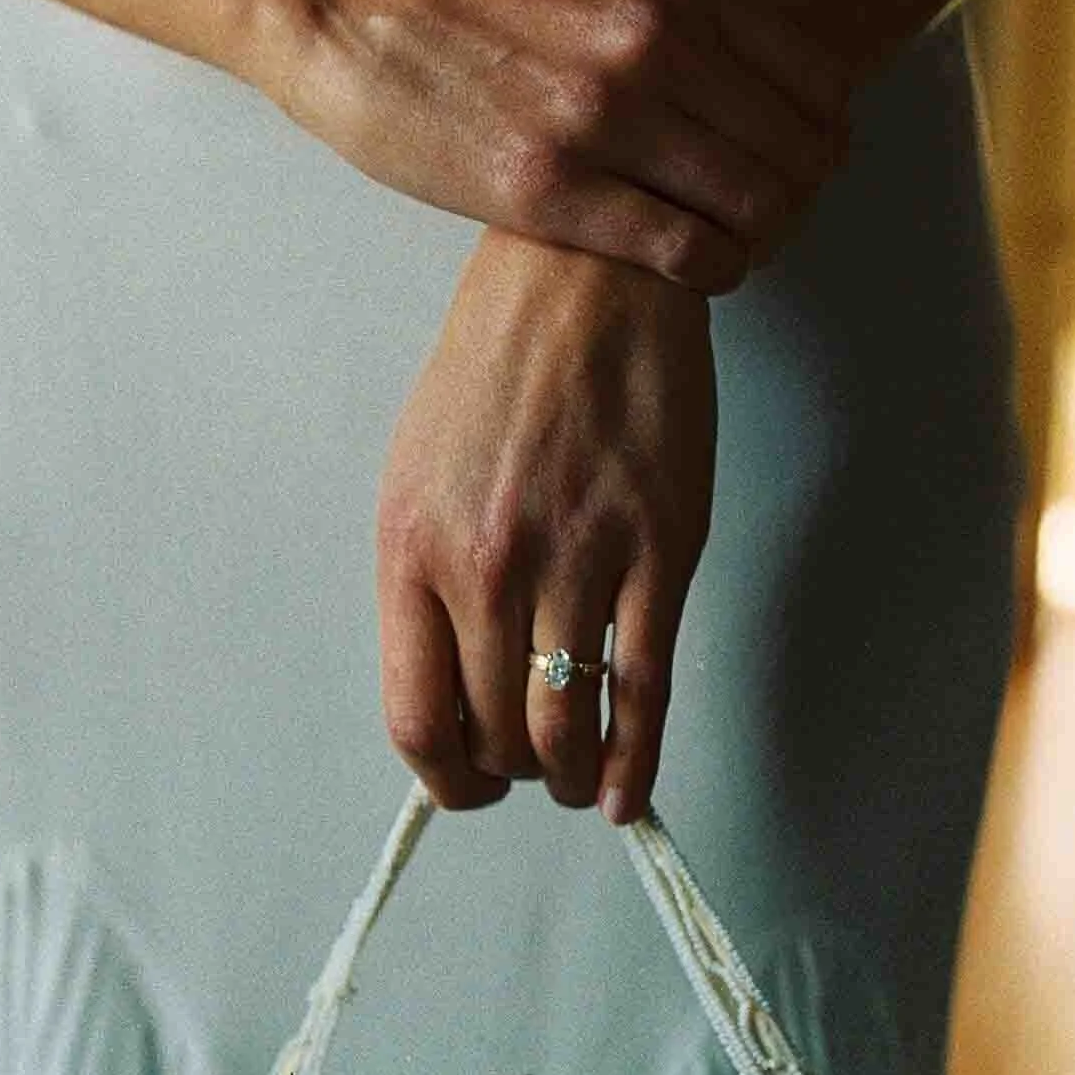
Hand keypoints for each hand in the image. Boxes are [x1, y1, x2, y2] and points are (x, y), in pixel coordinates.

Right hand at [259, 0, 853, 296]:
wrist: (353, 18)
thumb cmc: (478, 10)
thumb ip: (692, 20)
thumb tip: (777, 87)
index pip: (824, 87)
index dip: (820, 143)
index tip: (788, 168)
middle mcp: (656, 43)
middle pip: (802, 155)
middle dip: (796, 202)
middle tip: (759, 223)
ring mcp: (607, 116)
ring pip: (759, 207)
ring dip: (756, 242)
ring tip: (723, 247)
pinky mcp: (554, 189)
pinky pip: (690, 252)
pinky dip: (711, 273)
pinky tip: (686, 270)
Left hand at [375, 226, 715, 823]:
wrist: (587, 281)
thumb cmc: (498, 372)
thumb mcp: (417, 473)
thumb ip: (425, 583)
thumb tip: (445, 694)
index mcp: (413, 547)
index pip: (417, 717)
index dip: (443, 780)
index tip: (462, 789)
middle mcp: (489, 564)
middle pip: (496, 733)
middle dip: (509, 772)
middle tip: (524, 770)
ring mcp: (579, 559)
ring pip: (567, 723)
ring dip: (567, 773)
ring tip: (572, 778)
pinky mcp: (660, 550)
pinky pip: (644, 685)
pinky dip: (635, 757)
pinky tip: (624, 792)